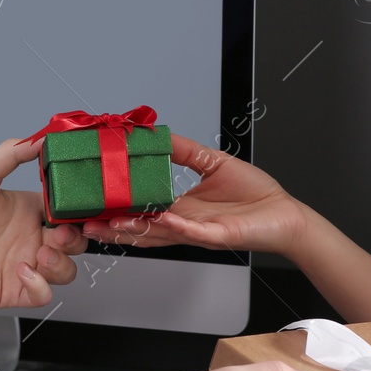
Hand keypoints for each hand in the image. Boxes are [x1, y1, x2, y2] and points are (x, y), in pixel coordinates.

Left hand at [0, 138, 86, 308]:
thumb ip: (11, 153)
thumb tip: (39, 137)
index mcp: (28, 211)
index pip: (66, 212)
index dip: (75, 213)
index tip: (72, 210)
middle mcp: (30, 238)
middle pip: (74, 243)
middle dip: (74, 240)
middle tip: (58, 236)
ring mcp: (26, 265)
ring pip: (66, 270)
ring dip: (61, 264)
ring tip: (39, 255)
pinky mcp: (17, 289)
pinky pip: (45, 294)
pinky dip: (40, 285)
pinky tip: (22, 272)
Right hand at [81, 133, 307, 255]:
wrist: (286, 214)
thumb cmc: (256, 196)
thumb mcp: (213, 163)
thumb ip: (184, 151)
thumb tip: (157, 134)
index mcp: (180, 210)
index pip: (140, 211)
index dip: (116, 208)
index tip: (93, 200)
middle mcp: (184, 225)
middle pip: (139, 229)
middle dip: (111, 227)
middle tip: (85, 223)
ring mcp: (198, 233)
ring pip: (158, 235)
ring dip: (132, 230)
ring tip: (107, 224)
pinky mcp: (217, 236)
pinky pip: (191, 232)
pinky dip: (175, 226)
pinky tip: (160, 218)